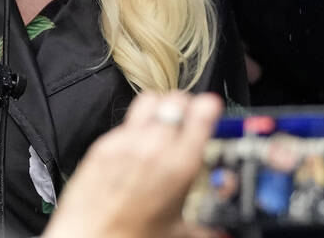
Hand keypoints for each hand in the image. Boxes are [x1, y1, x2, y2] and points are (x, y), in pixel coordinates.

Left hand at [43, 92, 223, 237]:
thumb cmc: (131, 237)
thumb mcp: (180, 231)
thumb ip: (207, 226)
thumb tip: (220, 233)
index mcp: (180, 164)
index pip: (201, 112)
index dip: (209, 107)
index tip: (211, 109)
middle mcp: (153, 145)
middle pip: (175, 100)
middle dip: (185, 107)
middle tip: (187, 121)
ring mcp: (126, 141)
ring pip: (149, 101)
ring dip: (160, 109)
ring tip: (162, 126)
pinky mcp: (103, 144)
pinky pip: (125, 124)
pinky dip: (135, 130)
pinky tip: (136, 149)